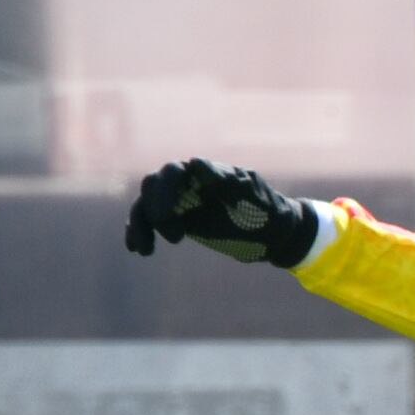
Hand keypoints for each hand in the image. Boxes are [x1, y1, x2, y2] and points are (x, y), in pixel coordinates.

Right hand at [123, 158, 320, 266]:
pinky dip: (140, 232)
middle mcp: (188, 182)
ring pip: (146, 204)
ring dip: (140, 224)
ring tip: (145, 250)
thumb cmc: (269, 212)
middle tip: (174, 237)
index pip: (175, 172)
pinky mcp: (177, 219)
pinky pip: (149, 221)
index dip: (169, 191)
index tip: (177, 218)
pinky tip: (139, 250)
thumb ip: (228, 183)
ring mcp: (181, 199)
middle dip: (156, 209)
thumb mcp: (255, 198)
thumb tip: (196, 164)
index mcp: (205, 171)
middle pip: (155, 185)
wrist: (275, 234)